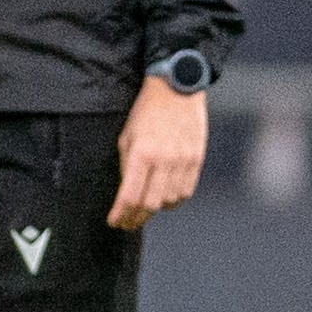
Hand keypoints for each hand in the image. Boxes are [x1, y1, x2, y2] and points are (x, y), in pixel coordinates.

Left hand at [112, 74, 208, 229]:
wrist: (177, 89)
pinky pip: (186, 191)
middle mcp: (164, 159)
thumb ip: (127, 166)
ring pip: (170, 201)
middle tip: (128, 222)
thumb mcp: (127, 136)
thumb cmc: (146, 111)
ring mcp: (183, 160)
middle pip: (150, 204)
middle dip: (136, 218)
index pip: (130, 196)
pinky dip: (175, 200)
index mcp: (141, 153)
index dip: (121, 214)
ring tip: (146, 208)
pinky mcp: (196, 159)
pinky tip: (166, 198)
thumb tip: (128, 194)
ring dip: (156, 208)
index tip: (114, 221)